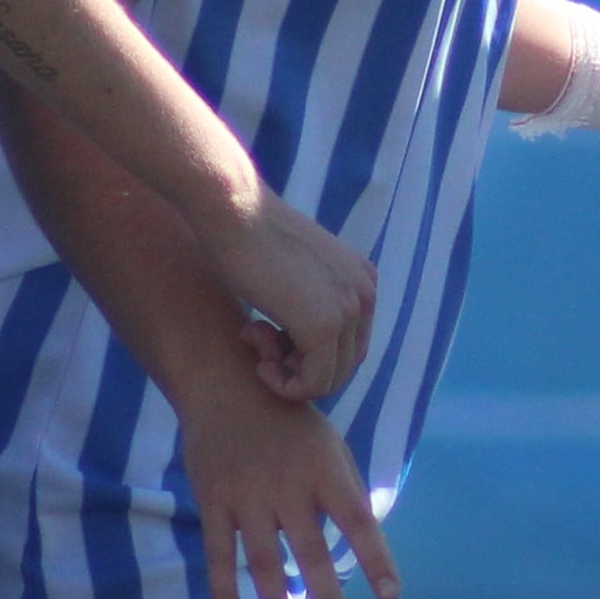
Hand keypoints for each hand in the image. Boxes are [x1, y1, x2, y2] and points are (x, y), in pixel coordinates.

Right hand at [178, 379, 397, 598]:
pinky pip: (220, 554)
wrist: (228, 384)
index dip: (376, 558)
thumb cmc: (290, 424)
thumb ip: (347, 492)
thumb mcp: (330, 447)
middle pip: (311, 552)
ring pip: (265, 562)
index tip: (392, 595)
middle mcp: (289, 486)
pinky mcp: (214, 500)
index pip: (358, 521)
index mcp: (326, 471)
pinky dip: (224, 591)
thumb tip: (367, 547)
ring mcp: (249, 495)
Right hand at [194, 188, 376, 403]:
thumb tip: (305, 347)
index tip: (269, 335)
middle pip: (344, 365)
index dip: (308, 354)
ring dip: (289, 378)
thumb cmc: (248, 237)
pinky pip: (313, 385)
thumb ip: (311, 299)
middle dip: (300, 368)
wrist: (233, 211)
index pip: (349, 346)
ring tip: (256, 346)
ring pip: (330, 380)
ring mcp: (349, 311)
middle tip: (259, 341)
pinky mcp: (324, 327)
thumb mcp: (295, 270)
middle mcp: (366, 294)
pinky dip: (285, 387)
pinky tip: (259, 364)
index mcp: (364, 280)